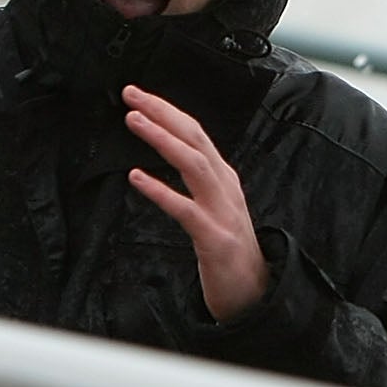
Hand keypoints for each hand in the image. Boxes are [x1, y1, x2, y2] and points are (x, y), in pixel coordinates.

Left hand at [124, 84, 268, 321]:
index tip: (139, 94)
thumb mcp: (215, 205)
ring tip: (134, 121)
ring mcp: (223, 211)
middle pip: (195, 138)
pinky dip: (160, 191)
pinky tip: (137, 177)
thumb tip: (172, 153)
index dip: (168, 111)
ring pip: (194, 164)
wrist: (255, 293)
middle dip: (163, 112)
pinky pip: (185, 210)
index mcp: (223, 177)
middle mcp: (225, 187)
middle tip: (131, 93)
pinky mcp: (215, 239)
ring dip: (163, 139)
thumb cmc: (228, 249)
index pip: (195, 134)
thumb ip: (198, 180)